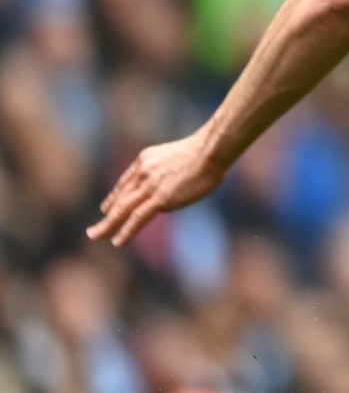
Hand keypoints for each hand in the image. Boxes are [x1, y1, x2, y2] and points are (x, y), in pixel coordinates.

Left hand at [89, 130, 225, 247]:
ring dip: (107, 226)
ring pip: (122, 210)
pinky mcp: (159, 198)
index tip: (107, 207)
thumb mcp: (180, 156)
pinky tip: (118, 242)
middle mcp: (143, 172)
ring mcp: (149, 185)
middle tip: (93, 229)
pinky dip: (126, 231)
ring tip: (94, 237)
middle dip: (106, 214)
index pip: (126, 182)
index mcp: (146, 159)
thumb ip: (171, 170)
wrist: (210, 150)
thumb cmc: (208, 151)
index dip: (115, 197)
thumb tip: (174, 185)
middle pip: (120, 197)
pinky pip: (137, 218)